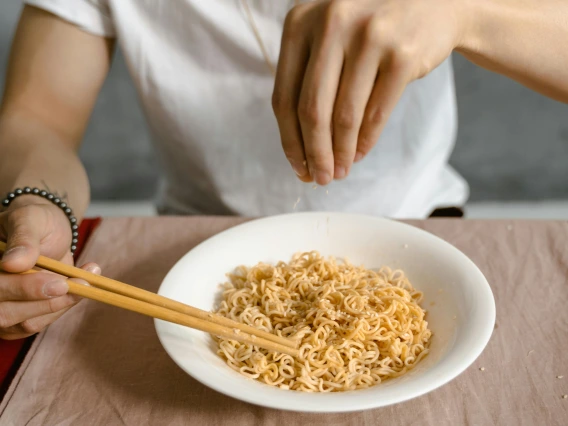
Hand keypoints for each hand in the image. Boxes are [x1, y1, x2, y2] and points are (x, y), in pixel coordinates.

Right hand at [0, 197, 99, 338]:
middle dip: (45, 300)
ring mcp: (2, 307)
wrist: (47, 230)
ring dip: (60, 304)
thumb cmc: (35, 221)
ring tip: (86, 280)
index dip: (23, 288)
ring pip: (25, 323)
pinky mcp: (19, 318)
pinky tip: (82, 287)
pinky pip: (40, 323)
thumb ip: (23, 239)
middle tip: (80, 283)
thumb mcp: (29, 218)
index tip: (59, 282)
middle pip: (5, 312)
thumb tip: (13, 263)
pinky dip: (63, 306)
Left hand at [273, 0, 466, 184]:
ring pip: (344, 116)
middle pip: (311, 110)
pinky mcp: (402, 55)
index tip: (297, 167)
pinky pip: (376, 114)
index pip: (284, 97)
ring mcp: (369, 37)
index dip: (289, 141)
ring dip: (341, 153)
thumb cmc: (371, 31)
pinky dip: (365, 141)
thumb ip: (308, 80)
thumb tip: (300, 151)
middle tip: (320, 178)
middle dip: (314, 154)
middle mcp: (331, 23)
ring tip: (340, 171)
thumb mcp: (329, 39)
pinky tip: (360, 153)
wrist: (434, 4)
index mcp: (300, 22)